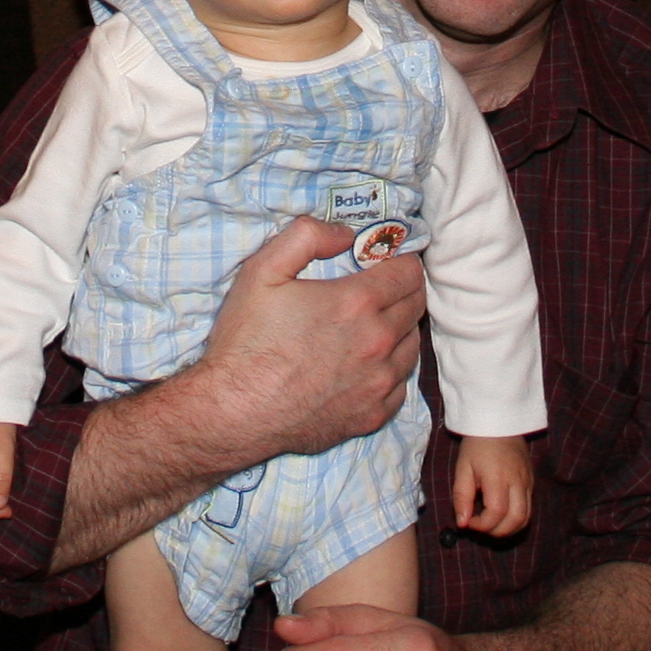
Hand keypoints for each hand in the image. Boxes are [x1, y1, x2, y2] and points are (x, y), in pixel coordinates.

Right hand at [180, 216, 426, 459]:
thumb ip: (306, 236)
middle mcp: (378, 343)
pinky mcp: (373, 415)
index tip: (384, 260)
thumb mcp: (262, 270)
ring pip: (412, 345)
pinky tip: (366, 365)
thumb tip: (345, 235)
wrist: (234, 412)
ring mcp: (379, 384)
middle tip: (379, 289)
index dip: (399, 260)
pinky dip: (390, 370)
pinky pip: (400, 385)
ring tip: (372, 326)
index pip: (409, 272)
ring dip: (400, 329)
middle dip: (403, 290)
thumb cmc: (246, 341)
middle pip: (416, 305)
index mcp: (357, 303)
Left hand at [450, 435, 532, 536]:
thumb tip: (462, 523)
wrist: (499, 422)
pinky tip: (501, 515)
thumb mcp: (463, 468)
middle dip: (497, 532)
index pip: (497, 513)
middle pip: (516, 520)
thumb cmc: (477, 445)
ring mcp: (528, 482)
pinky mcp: (532, 482)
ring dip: (509, 529)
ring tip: (491, 524)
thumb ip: (462, 497)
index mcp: (498, 477)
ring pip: (526, 518)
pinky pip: (529, 508)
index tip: (469, 522)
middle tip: (481, 527)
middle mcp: (518, 482)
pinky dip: (516, 519)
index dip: (482, 525)